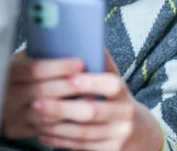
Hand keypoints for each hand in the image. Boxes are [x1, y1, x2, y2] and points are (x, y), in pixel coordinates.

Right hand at [1, 51, 84, 138]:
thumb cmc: (19, 74)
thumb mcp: (23, 60)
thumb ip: (42, 53)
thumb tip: (73, 43)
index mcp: (8, 72)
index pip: (35, 69)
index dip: (59, 67)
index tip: (80, 63)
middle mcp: (7, 94)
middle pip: (42, 91)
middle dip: (69, 86)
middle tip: (90, 82)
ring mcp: (11, 114)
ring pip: (45, 112)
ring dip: (71, 106)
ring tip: (91, 98)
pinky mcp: (17, 129)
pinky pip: (44, 127)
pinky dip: (63, 121)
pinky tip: (79, 114)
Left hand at [32, 52, 163, 150]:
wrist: (141, 134)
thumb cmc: (119, 101)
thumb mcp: (116, 82)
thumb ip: (102, 64)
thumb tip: (88, 37)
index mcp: (124, 93)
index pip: (111, 84)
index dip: (90, 82)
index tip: (69, 78)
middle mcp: (124, 114)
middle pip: (91, 111)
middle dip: (61, 107)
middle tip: (37, 101)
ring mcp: (118, 135)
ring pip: (83, 132)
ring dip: (56, 126)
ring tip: (35, 118)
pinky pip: (81, 146)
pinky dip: (60, 140)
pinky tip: (44, 134)